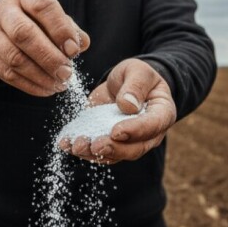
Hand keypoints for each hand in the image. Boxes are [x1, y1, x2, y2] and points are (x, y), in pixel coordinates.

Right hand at [0, 0, 89, 95]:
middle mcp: (2, 9)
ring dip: (41, 76)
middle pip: (23, 33)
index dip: (60, 29)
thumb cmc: (35, 23)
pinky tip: (46, 89)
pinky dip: (30, 85)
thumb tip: (81, 43)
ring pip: (14, 58)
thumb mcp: (52, 18)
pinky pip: (7, 74)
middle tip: (67, 73)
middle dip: (49, 57)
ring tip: (59, 84)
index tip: (74, 50)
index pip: (42, 6)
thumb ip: (69, 29)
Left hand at [61, 59, 176, 163]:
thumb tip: (127, 106)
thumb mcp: (138, 71)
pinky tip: (65, 144)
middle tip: (95, 145)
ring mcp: (128, 142)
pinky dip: (81, 150)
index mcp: (162, 114)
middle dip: (113, 148)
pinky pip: (97, 152)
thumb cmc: (137, 75)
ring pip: (114, 155)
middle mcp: (147, 135)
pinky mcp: (109, 142)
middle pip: (134, 149)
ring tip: (76, 146)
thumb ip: (135, 86)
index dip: (135, 131)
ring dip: (94, 153)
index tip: (116, 131)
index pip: (152, 126)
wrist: (125, 83)